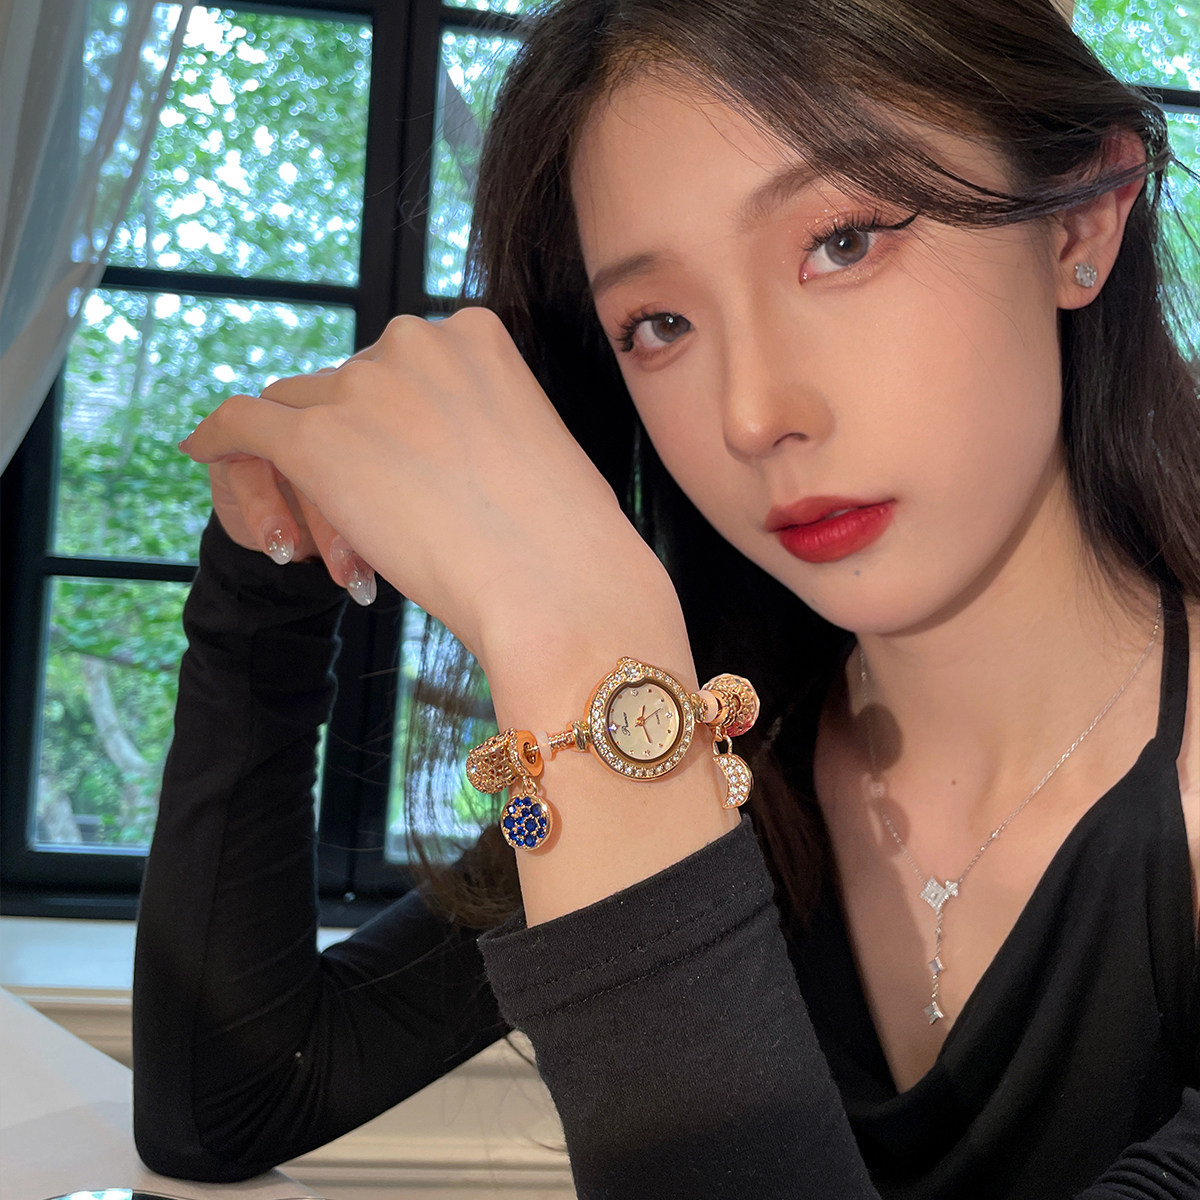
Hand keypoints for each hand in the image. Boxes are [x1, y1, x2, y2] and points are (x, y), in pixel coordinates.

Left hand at [179, 308, 677, 677]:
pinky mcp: (318, 440)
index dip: (389, 430)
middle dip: (350, 456)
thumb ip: (476, 427)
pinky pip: (241, 423)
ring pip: (298, 415)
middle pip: (344, 390)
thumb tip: (431, 456)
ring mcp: (364, 386)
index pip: (397, 371)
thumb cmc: (568, 539)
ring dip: (307, 477)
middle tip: (373, 535)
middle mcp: (413, 341)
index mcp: (476, 334)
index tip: (400, 481)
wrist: (560, 587)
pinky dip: (221, 438)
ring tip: (336, 550)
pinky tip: (203, 449)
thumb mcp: (531, 451)